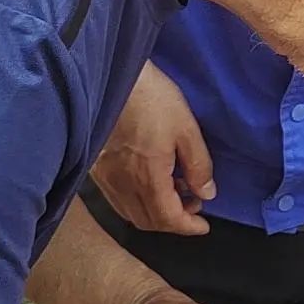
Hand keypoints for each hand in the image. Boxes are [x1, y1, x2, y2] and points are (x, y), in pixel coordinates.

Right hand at [93, 64, 214, 235]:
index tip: (204, 225)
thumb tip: (207, 194)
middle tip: (194, 203)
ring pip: (131, 213)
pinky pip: (117, 199)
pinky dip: (137, 202)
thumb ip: (198, 165)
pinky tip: (150, 182)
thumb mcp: (186, 129)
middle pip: (148, 222)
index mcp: (148, 178)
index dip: (188, 227)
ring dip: (155, 212)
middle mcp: (123, 186)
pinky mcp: (96, 169)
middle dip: (174, 221)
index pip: (168, 219)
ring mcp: (106, 179)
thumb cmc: (153, 99)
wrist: (112, 77)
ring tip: (176, 190)